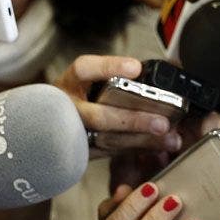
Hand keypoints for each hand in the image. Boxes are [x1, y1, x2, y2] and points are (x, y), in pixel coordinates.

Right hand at [54, 55, 180, 156]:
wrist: (49, 123)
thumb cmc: (82, 95)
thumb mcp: (92, 80)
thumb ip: (121, 75)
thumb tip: (167, 67)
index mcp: (71, 82)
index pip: (84, 69)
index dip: (109, 67)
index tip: (136, 68)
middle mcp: (67, 107)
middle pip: (99, 116)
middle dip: (134, 120)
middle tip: (163, 123)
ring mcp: (72, 132)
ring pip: (107, 139)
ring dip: (142, 140)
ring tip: (170, 139)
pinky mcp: (80, 152)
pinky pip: (111, 152)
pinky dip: (137, 148)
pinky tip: (159, 145)